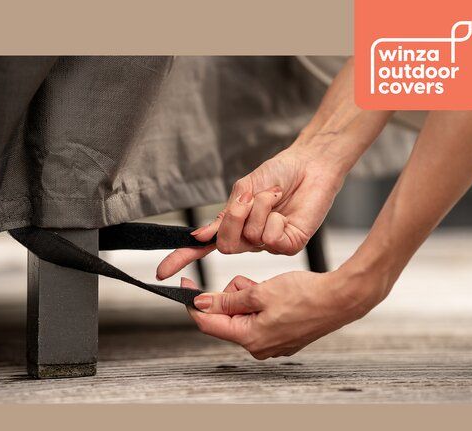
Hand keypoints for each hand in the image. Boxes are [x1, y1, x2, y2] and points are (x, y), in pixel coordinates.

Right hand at [157, 143, 344, 279]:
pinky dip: (274, 218)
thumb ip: (225, 214)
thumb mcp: (243, 190)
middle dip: (233, 219)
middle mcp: (251, 239)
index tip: (161, 272)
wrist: (310, 164)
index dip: (182, 257)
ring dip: (259, 209)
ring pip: (250, 238)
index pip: (205, 246)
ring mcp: (270, 244)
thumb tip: (199, 236)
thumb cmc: (278, 174)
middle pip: (226, 246)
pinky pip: (271, 239)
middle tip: (246, 199)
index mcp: (236, 226)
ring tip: (274, 196)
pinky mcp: (290, 245)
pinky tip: (285, 209)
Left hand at [180, 267, 384, 358]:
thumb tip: (200, 303)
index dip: (193, 302)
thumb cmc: (304, 294)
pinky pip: (258, 316)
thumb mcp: (260, 292)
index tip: (185, 284)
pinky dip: (259, 302)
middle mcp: (258, 346)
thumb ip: (227, 300)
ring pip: (242, 314)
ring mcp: (271, 342)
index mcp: (250, 338)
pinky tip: (275, 293)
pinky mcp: (281, 335)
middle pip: (226, 317)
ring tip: (267, 287)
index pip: (208, 323)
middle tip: (249, 282)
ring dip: (246, 296)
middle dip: (230, 296)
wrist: (340, 298)